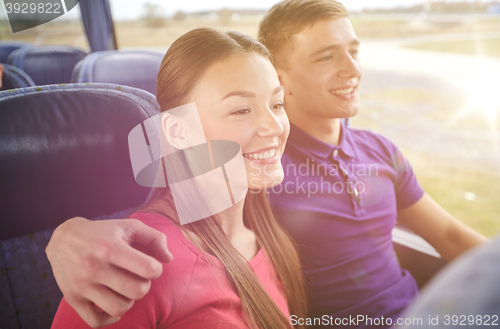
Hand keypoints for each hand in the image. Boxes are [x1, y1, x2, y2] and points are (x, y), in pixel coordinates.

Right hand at [46, 217, 172, 327]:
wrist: (63, 239)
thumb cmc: (104, 233)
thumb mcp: (129, 226)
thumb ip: (155, 238)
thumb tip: (168, 259)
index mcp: (110, 247)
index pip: (148, 268)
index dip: (156, 269)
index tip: (150, 265)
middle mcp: (94, 267)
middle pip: (136, 291)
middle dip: (144, 286)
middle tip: (138, 278)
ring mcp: (82, 285)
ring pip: (119, 308)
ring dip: (129, 301)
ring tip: (126, 289)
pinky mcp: (73, 299)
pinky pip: (96, 322)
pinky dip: (111, 318)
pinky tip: (114, 302)